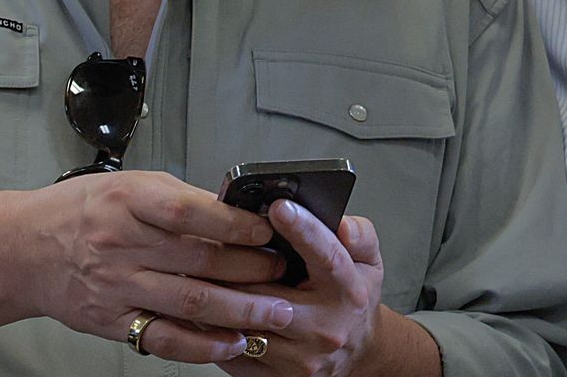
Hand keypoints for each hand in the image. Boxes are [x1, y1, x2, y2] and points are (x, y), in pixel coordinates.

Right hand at [23, 171, 296, 363]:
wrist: (25, 248)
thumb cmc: (80, 211)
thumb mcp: (128, 184)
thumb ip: (177, 199)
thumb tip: (235, 213)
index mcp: (129, 201)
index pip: (190, 211)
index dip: (235, 223)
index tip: (269, 229)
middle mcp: (122, 244)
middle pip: (199, 259)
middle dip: (252, 268)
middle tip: (284, 271)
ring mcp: (118, 286)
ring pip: (190, 302)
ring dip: (240, 310)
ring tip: (276, 312)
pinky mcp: (113, 320)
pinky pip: (165, 338)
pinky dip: (203, 345)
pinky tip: (232, 342)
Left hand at [215, 201, 388, 375]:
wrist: (360, 350)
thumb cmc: (355, 299)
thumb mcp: (369, 259)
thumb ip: (359, 233)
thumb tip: (342, 225)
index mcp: (347, 291)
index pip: (327, 256)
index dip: (302, 230)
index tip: (279, 207)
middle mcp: (325, 328)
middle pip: (269, 295)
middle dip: (236, 267)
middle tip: (210, 240)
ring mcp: (301, 359)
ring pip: (245, 327)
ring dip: (218, 301)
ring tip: (197, 274)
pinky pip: (235, 355)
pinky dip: (215, 332)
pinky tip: (205, 311)